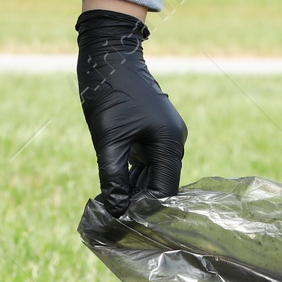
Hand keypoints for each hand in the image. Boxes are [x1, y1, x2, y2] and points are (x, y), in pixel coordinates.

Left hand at [76, 9, 186, 215]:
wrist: (109, 53)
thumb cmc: (110, 91)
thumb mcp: (109, 139)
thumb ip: (113, 177)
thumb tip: (115, 210)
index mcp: (169, 143)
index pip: (164, 191)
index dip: (147, 211)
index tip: (126, 228)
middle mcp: (172, 141)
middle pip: (159, 185)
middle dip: (138, 204)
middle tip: (115, 224)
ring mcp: (163, 135)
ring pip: (151, 176)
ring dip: (133, 192)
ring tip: (112, 212)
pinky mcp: (151, 131)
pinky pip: (145, 163)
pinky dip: (131, 177)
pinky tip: (115, 191)